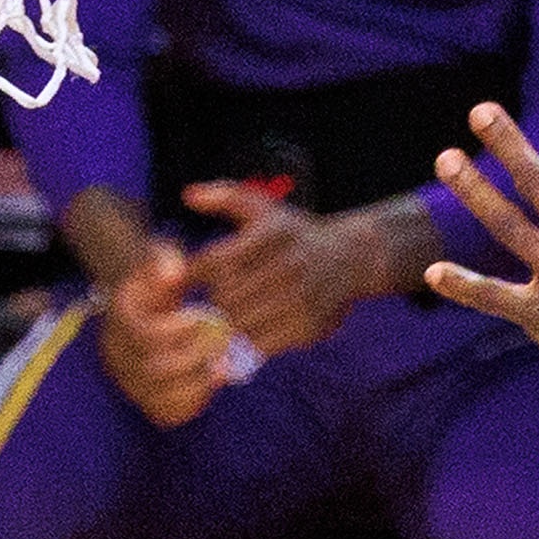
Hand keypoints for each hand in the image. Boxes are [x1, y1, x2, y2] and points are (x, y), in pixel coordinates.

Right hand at [99, 239, 234, 427]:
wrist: (150, 309)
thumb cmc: (160, 283)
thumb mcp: (160, 261)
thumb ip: (164, 260)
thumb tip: (173, 272)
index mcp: (117, 322)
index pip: (146, 335)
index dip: (180, 329)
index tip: (203, 316)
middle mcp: (116, 357)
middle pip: (154, 370)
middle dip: (196, 356)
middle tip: (223, 341)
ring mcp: (129, 383)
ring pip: (162, 397)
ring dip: (199, 383)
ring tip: (222, 364)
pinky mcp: (146, 401)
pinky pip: (167, 413)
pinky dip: (194, 401)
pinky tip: (211, 380)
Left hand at [180, 182, 380, 355]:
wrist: (350, 259)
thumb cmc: (292, 232)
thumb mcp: (263, 206)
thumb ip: (224, 196)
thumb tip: (189, 195)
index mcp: (273, 231)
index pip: (214, 260)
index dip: (195, 271)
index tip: (194, 275)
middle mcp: (290, 263)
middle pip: (224, 295)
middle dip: (214, 296)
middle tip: (215, 295)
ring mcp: (301, 297)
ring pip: (239, 321)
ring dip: (229, 320)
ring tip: (231, 310)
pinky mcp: (308, 326)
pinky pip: (261, 343)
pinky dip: (248, 339)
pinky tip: (250, 326)